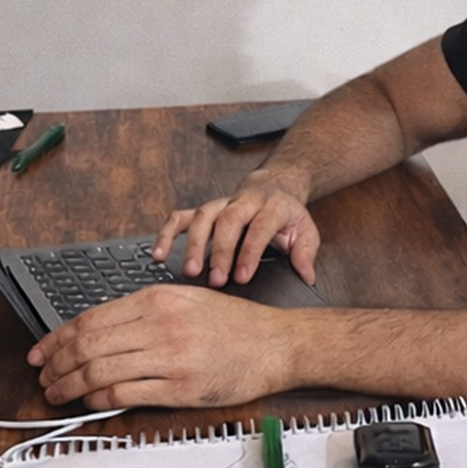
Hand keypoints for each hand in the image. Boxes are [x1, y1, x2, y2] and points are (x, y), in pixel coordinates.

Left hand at [28, 284, 295, 409]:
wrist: (279, 344)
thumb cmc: (238, 326)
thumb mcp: (190, 301)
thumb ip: (146, 312)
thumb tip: (100, 332)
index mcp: (159, 299)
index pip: (90, 319)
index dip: (56, 339)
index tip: (41, 352)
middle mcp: (161, 324)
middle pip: (87, 345)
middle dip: (55, 365)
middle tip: (43, 378)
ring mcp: (170, 356)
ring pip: (98, 371)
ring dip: (69, 386)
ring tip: (57, 394)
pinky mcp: (180, 386)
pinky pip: (123, 393)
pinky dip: (97, 400)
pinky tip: (89, 402)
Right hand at [153, 171, 319, 286]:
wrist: (275, 187)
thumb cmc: (287, 214)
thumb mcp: (306, 231)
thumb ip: (305, 253)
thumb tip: (307, 276)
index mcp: (272, 206)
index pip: (259, 227)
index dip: (249, 252)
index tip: (242, 277)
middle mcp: (244, 201)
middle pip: (227, 221)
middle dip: (219, 251)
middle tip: (214, 280)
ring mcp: (221, 203)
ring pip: (202, 217)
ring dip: (193, 244)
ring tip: (189, 271)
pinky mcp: (204, 208)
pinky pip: (180, 217)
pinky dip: (167, 234)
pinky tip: (159, 254)